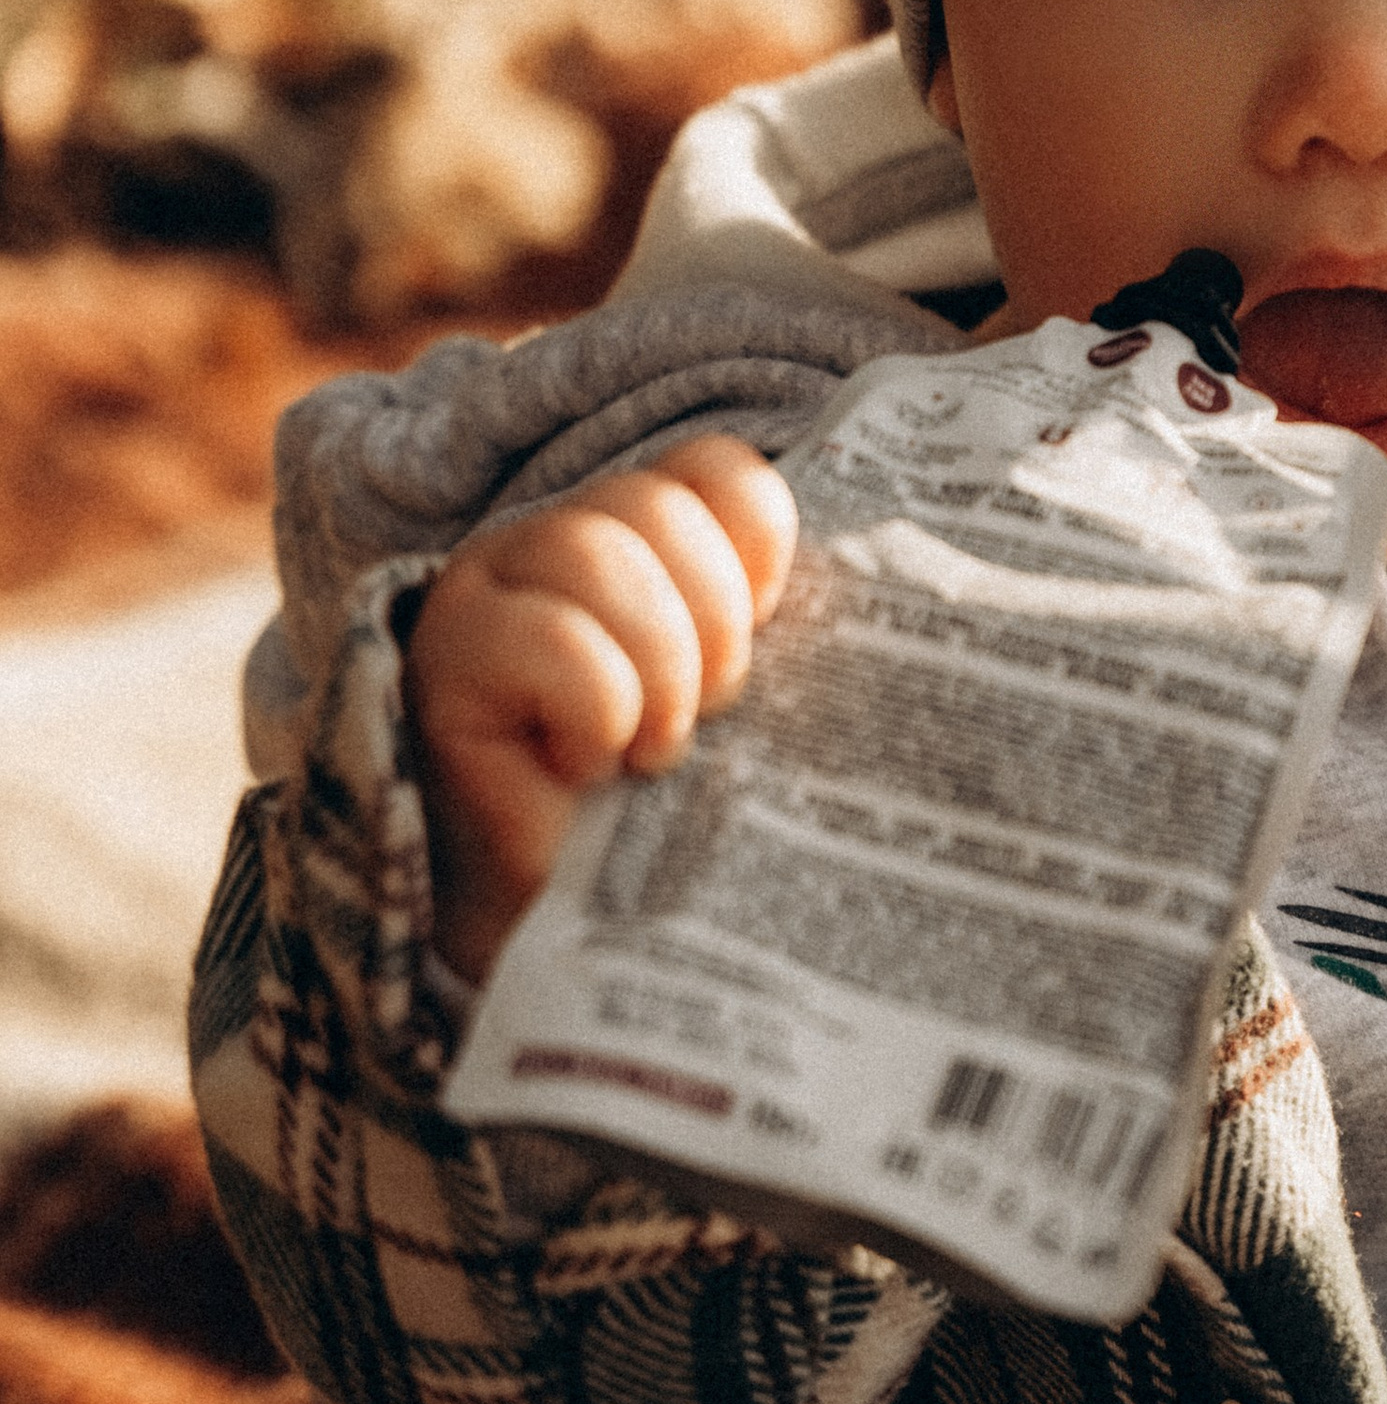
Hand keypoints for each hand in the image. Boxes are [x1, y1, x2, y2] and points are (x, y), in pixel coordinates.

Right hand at [404, 432, 797, 983]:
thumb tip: (923, 598)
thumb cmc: (675, 817)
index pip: (717, 470)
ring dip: (657, 666)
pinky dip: (598, 705)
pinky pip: (548, 636)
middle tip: (703, 718)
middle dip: (711, 623)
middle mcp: (555, 547)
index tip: (762, 643)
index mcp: (641, 538)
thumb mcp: (754, 707)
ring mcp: (489, 594)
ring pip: (595, 550)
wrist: (580, 933)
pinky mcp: (447, 662)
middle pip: (655, 504)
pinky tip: (587, 764)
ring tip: (653, 750)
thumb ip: (795, 632)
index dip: (759, 551)